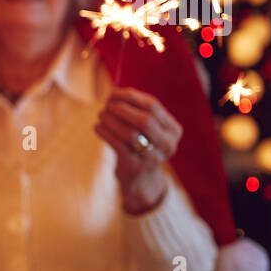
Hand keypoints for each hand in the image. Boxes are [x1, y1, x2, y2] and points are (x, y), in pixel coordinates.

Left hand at [94, 88, 181, 214]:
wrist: (141, 178)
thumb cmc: (142, 144)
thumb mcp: (147, 128)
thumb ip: (137, 110)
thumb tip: (115, 91)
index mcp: (173, 130)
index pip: (153, 106)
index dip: (131, 96)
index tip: (114, 92)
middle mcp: (167, 144)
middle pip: (144, 120)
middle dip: (122, 108)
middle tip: (107, 104)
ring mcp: (152, 158)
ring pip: (129, 133)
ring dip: (111, 120)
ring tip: (101, 114)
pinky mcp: (135, 167)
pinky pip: (117, 145)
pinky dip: (105, 133)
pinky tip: (97, 127)